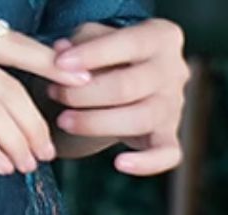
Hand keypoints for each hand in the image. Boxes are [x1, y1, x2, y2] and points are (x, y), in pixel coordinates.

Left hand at [44, 18, 188, 175]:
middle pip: (129, 86)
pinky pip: (167, 155)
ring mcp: (174, 106)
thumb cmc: (105, 56)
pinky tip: (119, 163)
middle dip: (84, 93)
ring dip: (96, 123)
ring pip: (140, 119)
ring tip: (64, 121)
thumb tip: (60, 52)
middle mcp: (174, 71)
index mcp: (161, 37)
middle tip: (53, 93)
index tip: (59, 64)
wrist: (123, 83)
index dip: (92, 55)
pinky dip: (146, 163)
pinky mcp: (169, 137)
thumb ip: (80, 42)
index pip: (130, 43)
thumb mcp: (93, 38)